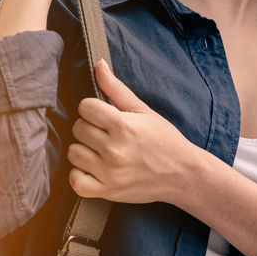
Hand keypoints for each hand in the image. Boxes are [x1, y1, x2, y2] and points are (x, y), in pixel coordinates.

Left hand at [66, 59, 206, 206]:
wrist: (182, 174)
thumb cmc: (164, 140)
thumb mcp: (143, 110)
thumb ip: (116, 88)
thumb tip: (98, 64)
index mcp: (123, 125)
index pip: (85, 107)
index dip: (92, 109)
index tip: (103, 115)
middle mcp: (114, 149)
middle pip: (78, 129)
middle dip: (89, 128)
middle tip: (105, 134)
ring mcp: (109, 172)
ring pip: (74, 153)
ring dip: (83, 150)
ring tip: (100, 151)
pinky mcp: (107, 191)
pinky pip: (76, 181)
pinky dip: (80, 175)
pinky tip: (92, 168)